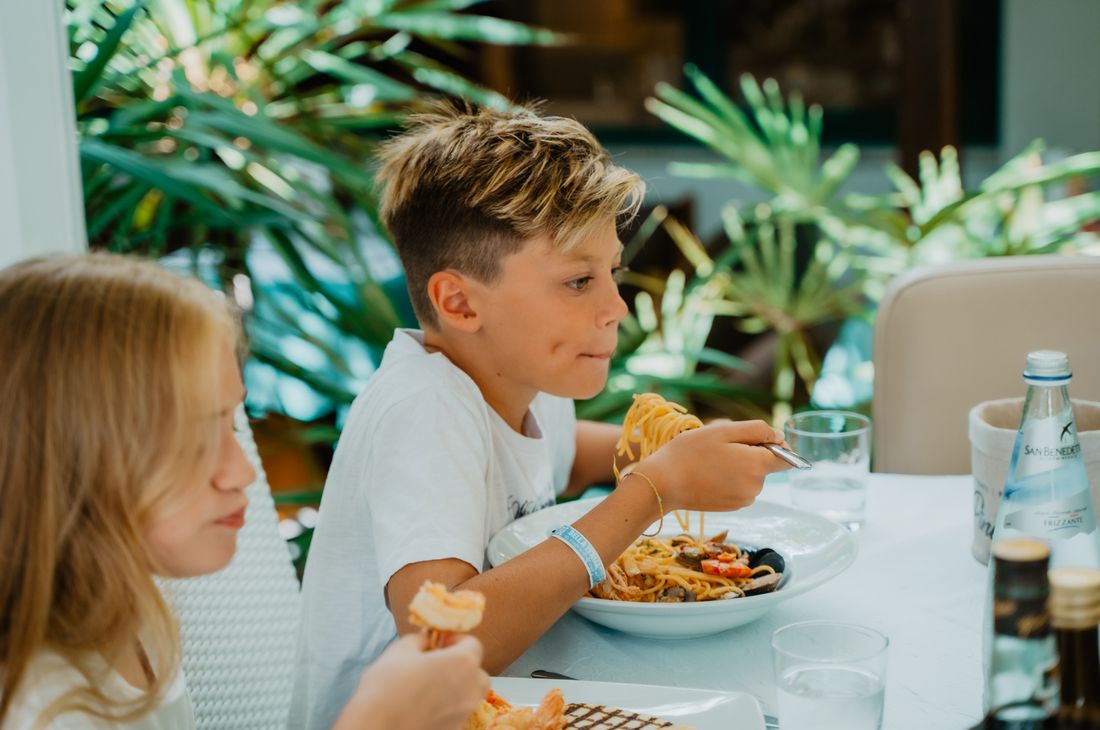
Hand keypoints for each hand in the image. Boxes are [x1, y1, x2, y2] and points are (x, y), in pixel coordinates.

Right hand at [337, 633, 489, 729]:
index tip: (439, 643)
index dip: (455, 640)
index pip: (473, 644)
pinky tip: (425, 706)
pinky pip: (457, 713)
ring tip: (429, 687)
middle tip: (436, 664)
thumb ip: (419, 641)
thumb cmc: (387, 686)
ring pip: (469, 694)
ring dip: (456, 686)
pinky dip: (447, 707)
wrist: (375, 729)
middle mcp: (470, 690)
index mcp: (462, 664)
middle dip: (461, 665)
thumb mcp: (400, 651)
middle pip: (477, 672)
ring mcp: (464, 714)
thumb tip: (426, 643)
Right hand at [633, 419, 789, 512]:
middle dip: (749, 452)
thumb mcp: (723, 431)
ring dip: (738, 465)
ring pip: (751, 476)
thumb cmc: (690, 453)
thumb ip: (757, 430)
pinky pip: (739, 487)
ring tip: (710, 459)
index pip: (786, 458)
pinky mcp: (731, 506)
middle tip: (720, 445)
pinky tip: (708, 473)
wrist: (663, 484)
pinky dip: (729, 478)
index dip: (776, 445)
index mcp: (756, 466)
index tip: (756, 438)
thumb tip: (779, 436)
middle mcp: (755, 487)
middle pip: (764, 465)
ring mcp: (743, 500)